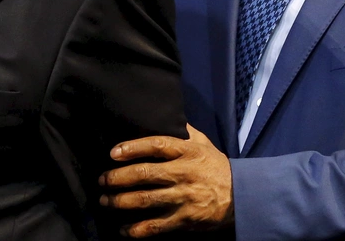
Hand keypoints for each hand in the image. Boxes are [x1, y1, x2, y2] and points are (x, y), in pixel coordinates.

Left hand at [99, 124, 233, 236]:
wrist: (242, 196)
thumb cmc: (217, 167)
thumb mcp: (204, 143)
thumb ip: (184, 131)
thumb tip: (165, 115)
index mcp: (187, 152)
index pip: (156, 145)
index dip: (133, 147)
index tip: (113, 152)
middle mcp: (183, 173)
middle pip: (145, 174)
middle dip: (118, 178)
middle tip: (102, 180)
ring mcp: (184, 197)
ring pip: (146, 200)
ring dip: (121, 201)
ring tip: (105, 200)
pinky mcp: (185, 219)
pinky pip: (156, 226)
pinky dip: (137, 230)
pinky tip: (123, 230)